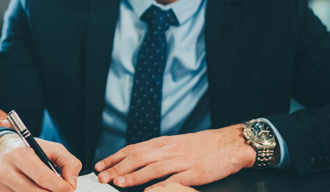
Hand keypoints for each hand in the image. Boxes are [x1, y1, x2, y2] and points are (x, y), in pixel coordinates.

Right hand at [0, 134, 81, 191]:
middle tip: (60, 190)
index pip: (43, 177)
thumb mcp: (52, 148)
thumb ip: (68, 163)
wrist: (2, 150)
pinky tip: (33, 188)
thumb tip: (71, 183)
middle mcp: (5, 170)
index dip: (61, 187)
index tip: (68, 188)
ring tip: (46, 187)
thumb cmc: (28, 150)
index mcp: (19, 154)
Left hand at [95, 125, 255, 189]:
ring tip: (119, 183)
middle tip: (103, 177)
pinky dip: (160, 186)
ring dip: (133, 176)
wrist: (229, 144)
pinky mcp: (193, 172)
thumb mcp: (176, 144)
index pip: (133, 149)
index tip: (100, 166)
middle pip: (138, 157)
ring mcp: (181, 161)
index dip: (114, 158)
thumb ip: (157, 152)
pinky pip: (174, 179)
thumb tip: (136, 160)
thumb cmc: (202, 146)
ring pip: (152, 168)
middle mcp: (168, 150)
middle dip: (118, 168)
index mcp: (163, 143)